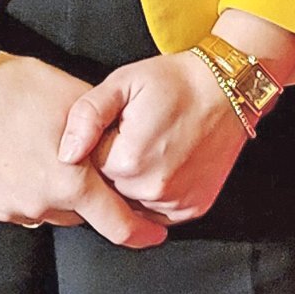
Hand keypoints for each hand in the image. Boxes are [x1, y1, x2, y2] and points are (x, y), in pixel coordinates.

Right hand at [0, 51, 167, 248]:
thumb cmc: (23, 88)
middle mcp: (40, 205)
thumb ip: (105, 136)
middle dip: (87, 198)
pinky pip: (12, 208)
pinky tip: (11, 161)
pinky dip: (19, 192)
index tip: (154, 236)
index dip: (141, 233)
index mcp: (72, 183)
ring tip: (38, 156)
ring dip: (51, 196)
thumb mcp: (80, 103)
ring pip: (45, 212)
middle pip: (79, 215)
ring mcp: (7, 211)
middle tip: (78, 166)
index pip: (117, 224)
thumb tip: (124, 152)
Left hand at [61, 52, 247, 223]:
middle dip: (116, 166)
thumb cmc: (175, 81)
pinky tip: (166, 165)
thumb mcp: (123, 83)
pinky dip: (156, 194)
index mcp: (127, 161)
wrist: (229, 88)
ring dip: (135, 183)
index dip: (100, 146)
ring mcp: (175, 202)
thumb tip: (65, 154)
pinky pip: (159, 212)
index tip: (118, 128)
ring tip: (155, 147)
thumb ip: (87, 116)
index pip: (90, 169)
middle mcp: (151, 189)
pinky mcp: (193, 207)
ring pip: (133, 203)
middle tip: (137, 136)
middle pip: (111, 189)